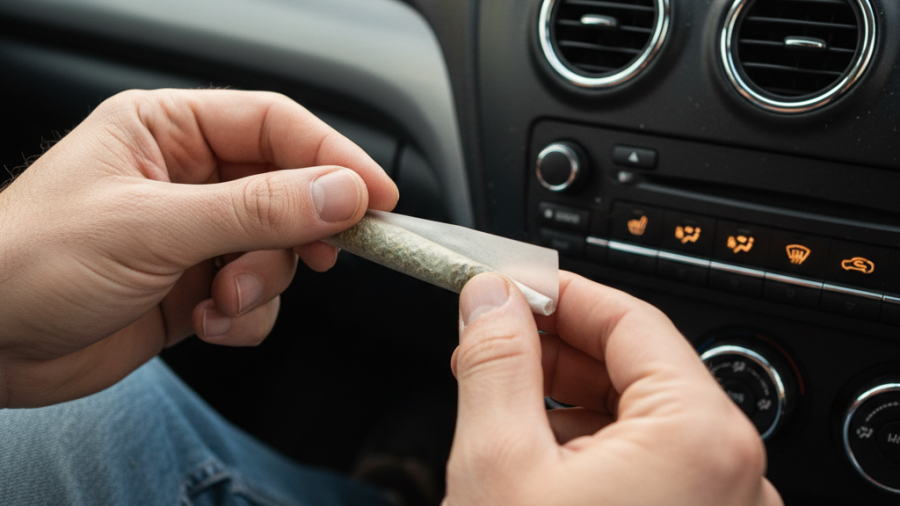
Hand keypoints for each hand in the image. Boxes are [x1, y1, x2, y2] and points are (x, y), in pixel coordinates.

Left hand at [0, 89, 397, 407]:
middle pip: (287, 189)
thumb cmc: (29, 262)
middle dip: (296, 232)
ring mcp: (196, 236)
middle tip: (318, 255)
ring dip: (263, 282)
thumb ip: (256, 209)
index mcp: (168, 131)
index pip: (274, 125)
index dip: (332, 155)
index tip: (376, 196)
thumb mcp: (153, 225)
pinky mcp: (198, 287)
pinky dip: (244, 316)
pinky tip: (205, 321)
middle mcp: (188, 178)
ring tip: (222, 298)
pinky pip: (257, 297)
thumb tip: (340, 193)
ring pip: (278, 250)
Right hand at [446, 272, 782, 505]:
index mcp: (699, 441)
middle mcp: (733, 476)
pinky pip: (651, 467)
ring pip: (643, 420)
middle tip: (493, 340)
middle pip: (640, 368)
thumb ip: (495, 363)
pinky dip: (594, 449)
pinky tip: (539, 454)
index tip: (509, 287)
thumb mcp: (497, 463)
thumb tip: (491, 300)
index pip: (631, 319)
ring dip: (569, 400)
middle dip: (558, 349)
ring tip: (503, 401)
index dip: (558, 294)